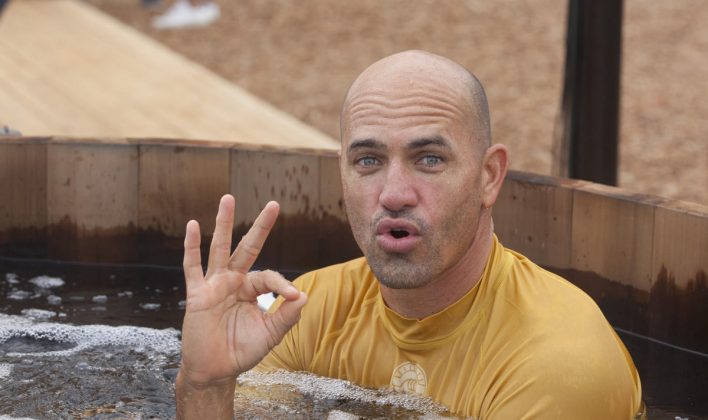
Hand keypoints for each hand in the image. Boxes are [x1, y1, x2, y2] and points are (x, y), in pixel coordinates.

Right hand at [178, 194, 307, 385]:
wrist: (215, 371)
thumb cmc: (242, 351)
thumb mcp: (270, 334)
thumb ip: (287, 315)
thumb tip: (304, 294)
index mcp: (252, 289)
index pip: (269, 276)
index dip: (283, 284)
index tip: (293, 296)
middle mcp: (234, 282)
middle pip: (248, 247)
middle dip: (260, 227)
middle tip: (273, 204)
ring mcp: (214, 285)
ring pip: (220, 248)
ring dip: (224, 223)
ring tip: (228, 198)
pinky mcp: (197, 295)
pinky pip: (192, 267)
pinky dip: (191, 247)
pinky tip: (192, 226)